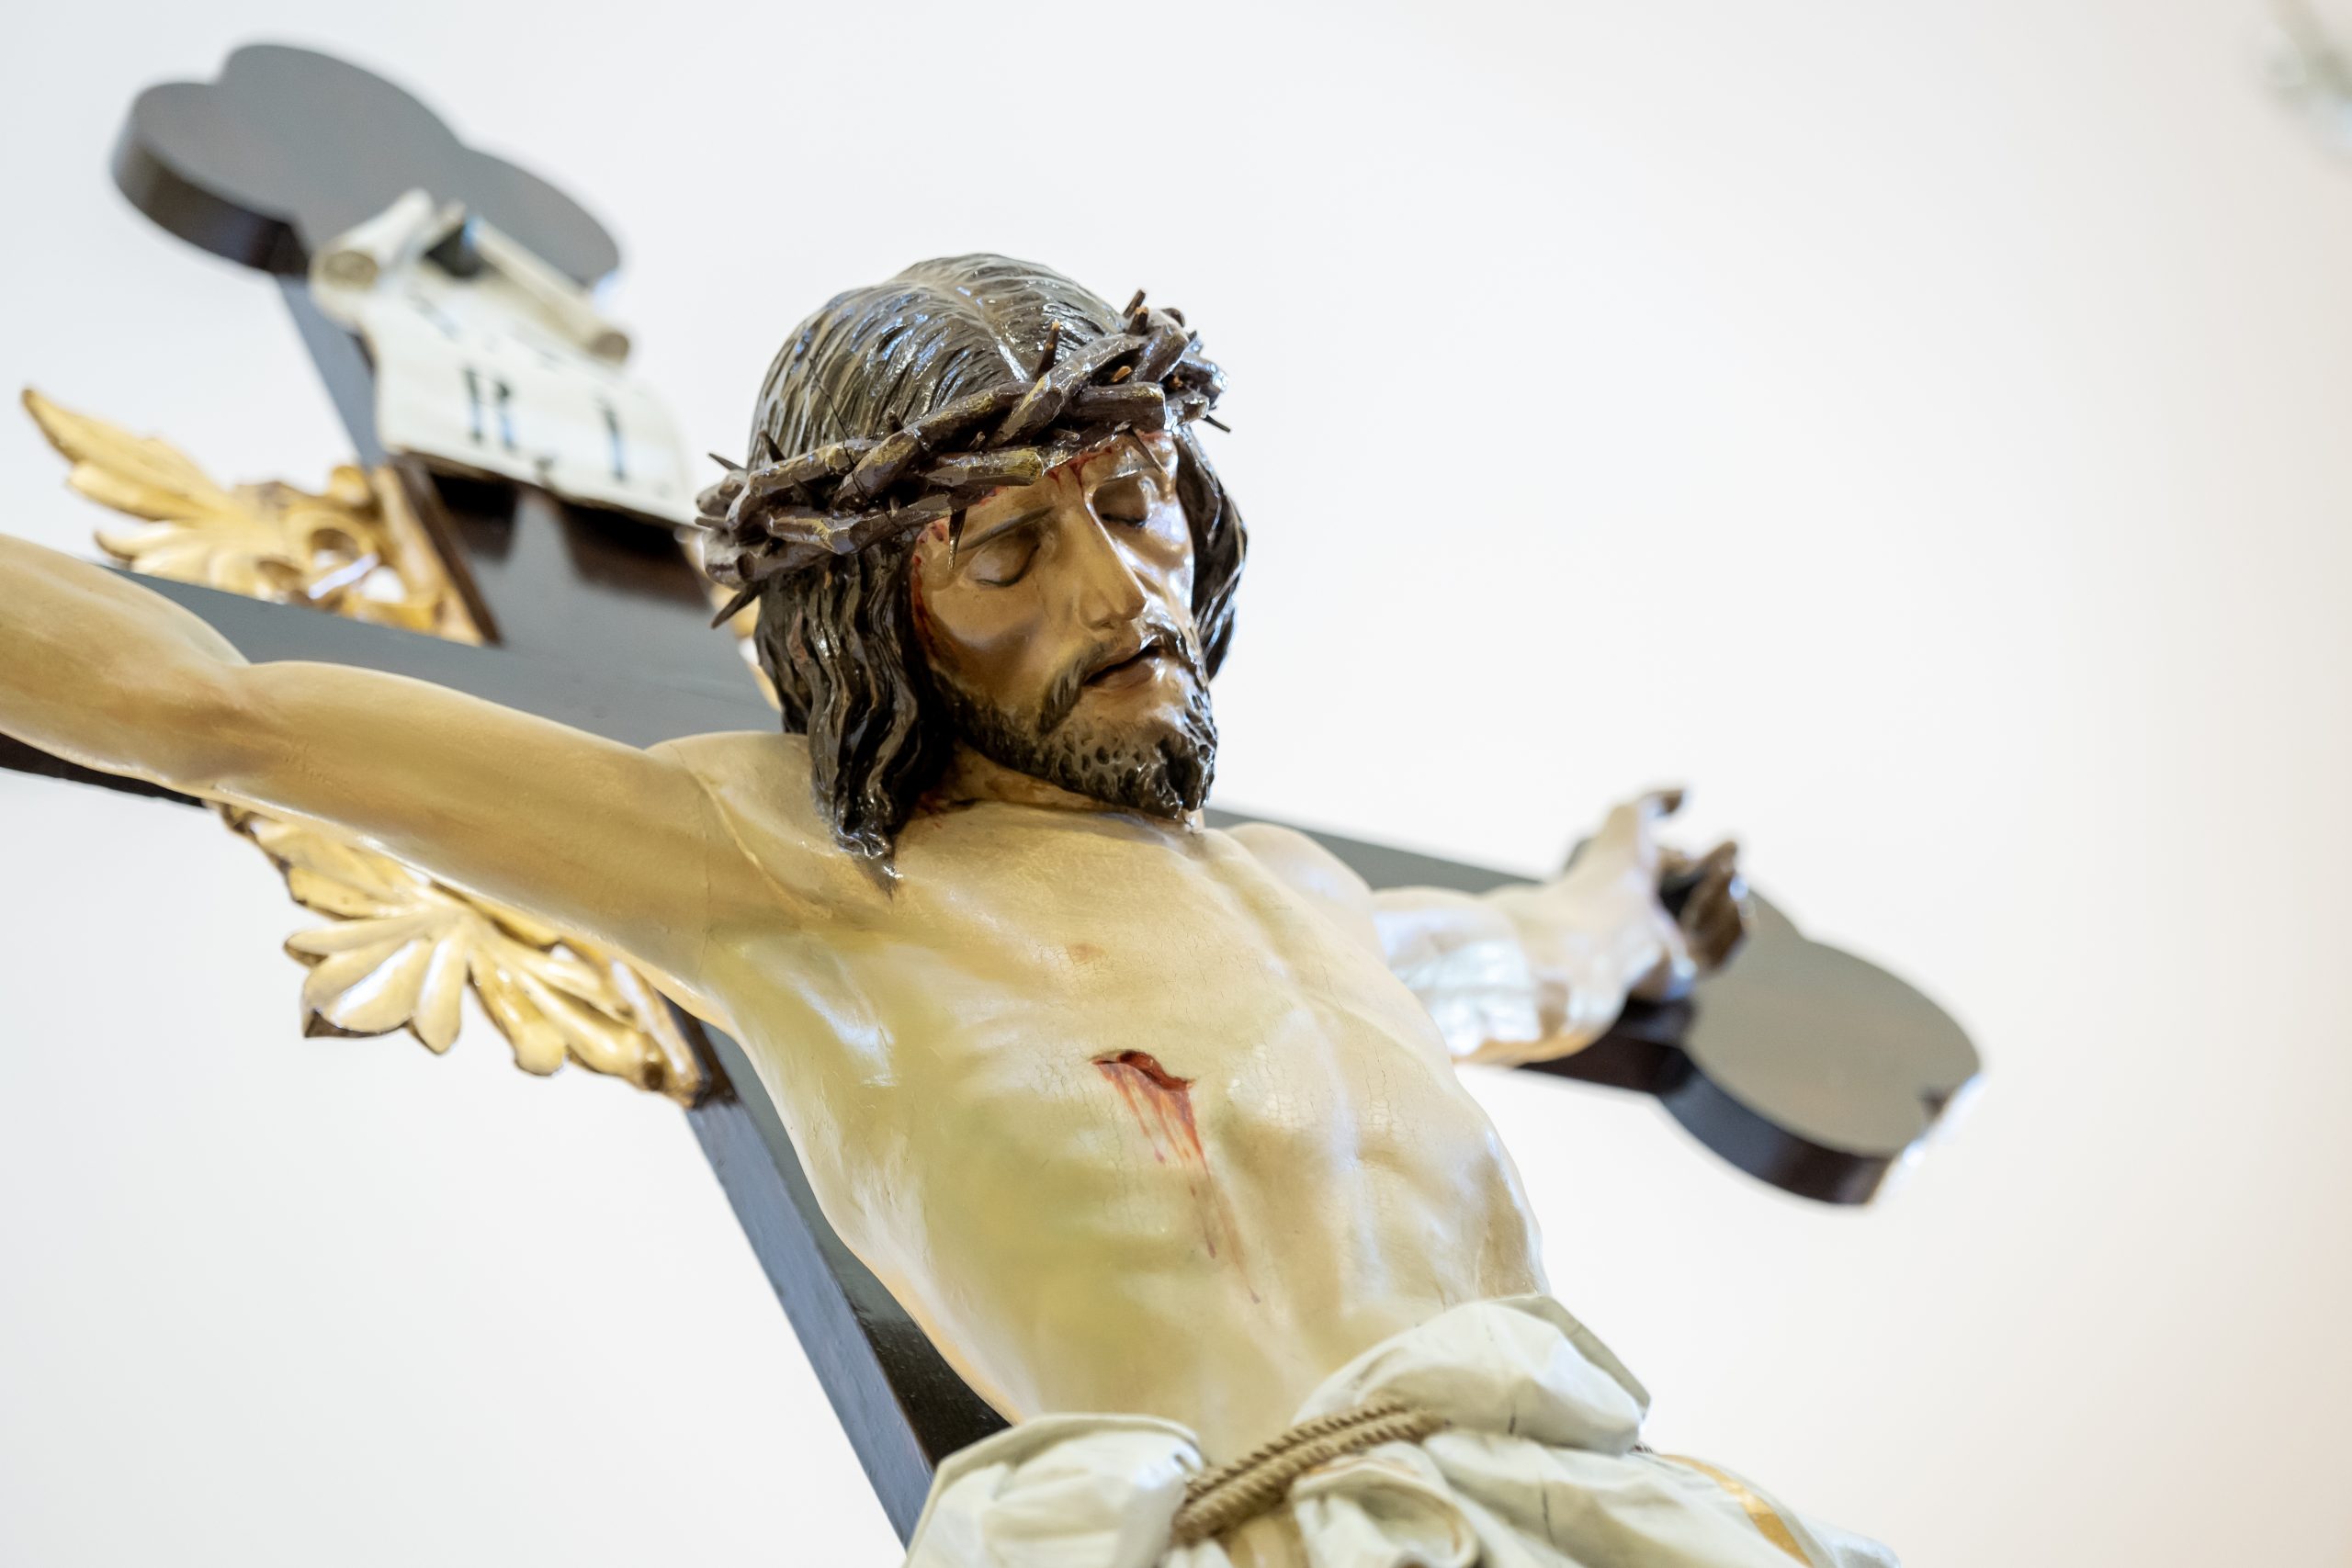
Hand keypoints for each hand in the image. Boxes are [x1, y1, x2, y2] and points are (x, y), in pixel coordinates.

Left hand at [1560, 789, 1748, 1005]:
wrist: (1600, 921)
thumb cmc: (1609, 869)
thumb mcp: (1630, 818)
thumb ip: (1657, 799)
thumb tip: (1688, 791)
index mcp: (1627, 892)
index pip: (1674, 874)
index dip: (1706, 855)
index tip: (1732, 839)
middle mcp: (1642, 926)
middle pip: (1696, 905)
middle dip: (1722, 877)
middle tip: (1739, 853)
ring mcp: (1659, 954)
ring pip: (1707, 932)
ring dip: (1727, 902)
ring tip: (1736, 880)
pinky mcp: (1676, 977)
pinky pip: (1715, 959)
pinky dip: (1733, 935)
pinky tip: (1743, 909)